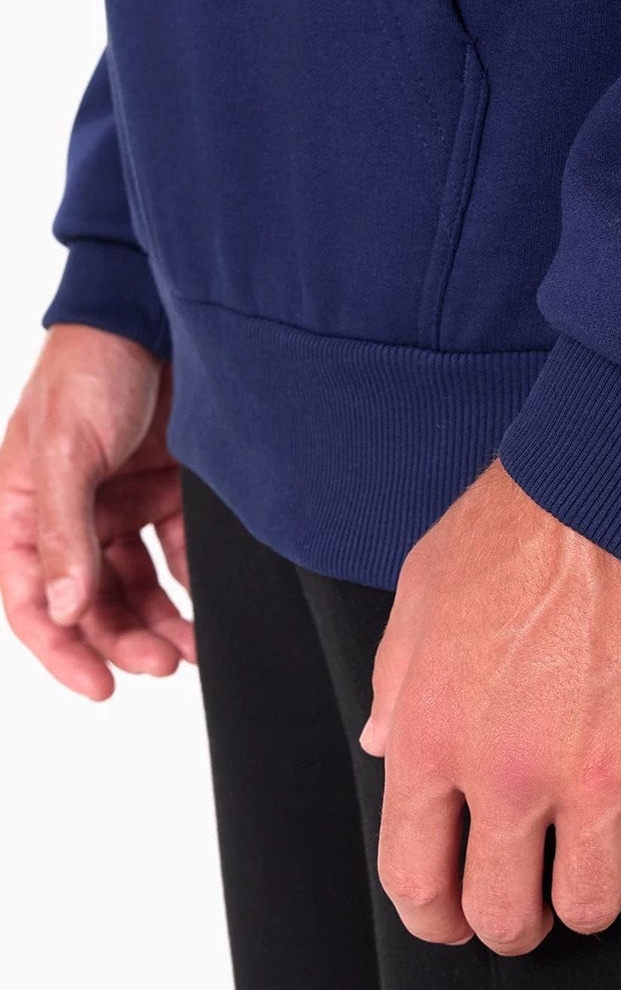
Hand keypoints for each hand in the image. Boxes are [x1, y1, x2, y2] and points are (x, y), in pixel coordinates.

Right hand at [0, 324, 191, 699]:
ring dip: (163, 619)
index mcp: (21, 512)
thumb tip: (61, 606)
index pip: (31, 601)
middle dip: (125, 640)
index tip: (100, 687)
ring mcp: (119, 504)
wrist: (153, 317)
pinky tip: (214, 598)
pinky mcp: (166, 488)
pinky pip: (177, 549)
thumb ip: (63, 533)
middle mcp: (69, 517)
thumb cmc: (90, 371)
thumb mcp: (66, 452)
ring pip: (137, 584)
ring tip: (196, 647)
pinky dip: (193, 578)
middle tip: (167, 664)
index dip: (62, 650)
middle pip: (90, 602)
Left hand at [363, 459, 620, 955]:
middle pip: (507, 914)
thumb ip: (400, 680)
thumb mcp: (425, 584)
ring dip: (591, 892)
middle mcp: (512, 772)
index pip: (418, 879)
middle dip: (514, 918)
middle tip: (533, 892)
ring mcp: (603, 773)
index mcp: (435, 733)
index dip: (437, 915)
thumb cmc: (529, 516)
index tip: (457, 913)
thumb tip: (391, 749)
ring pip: (594, 906)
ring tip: (599, 855)